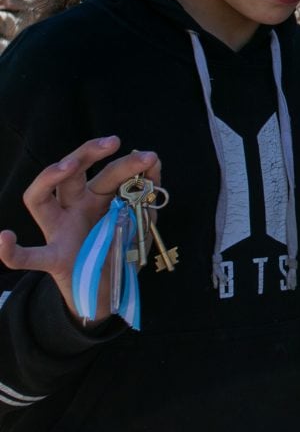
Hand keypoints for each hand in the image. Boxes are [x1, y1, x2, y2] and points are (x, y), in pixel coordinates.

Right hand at [0, 137, 159, 323]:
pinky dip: (11, 251)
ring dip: (48, 179)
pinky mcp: (54, 260)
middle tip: (113, 142)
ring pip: (39, 200)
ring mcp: (59, 232)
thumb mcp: (141, 221)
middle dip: (88, 153)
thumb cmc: (120, 248)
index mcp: (96, 198)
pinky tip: (5, 238)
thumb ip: (146, 196)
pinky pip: (27, 256)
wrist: (107, 289)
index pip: (107, 174)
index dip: (129, 164)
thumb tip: (154, 163)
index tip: (151, 156)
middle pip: (70, 175)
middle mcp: (73, 209)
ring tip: (66, 167)